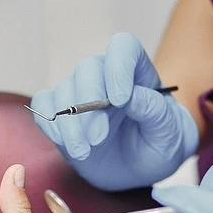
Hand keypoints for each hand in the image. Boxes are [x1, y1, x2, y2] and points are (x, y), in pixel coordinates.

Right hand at [32, 32, 199, 190]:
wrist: (143, 165)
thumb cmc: (160, 142)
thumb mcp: (168, 131)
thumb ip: (153, 111)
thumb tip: (131, 97)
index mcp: (136, 70)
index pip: (123, 47)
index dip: (119, 67)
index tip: (121, 100)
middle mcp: (105, 75)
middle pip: (86, 68)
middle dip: (88, 103)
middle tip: (98, 137)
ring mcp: (80, 92)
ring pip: (63, 90)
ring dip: (70, 123)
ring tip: (84, 152)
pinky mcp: (61, 112)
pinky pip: (44, 106)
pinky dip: (50, 124)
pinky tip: (67, 144)